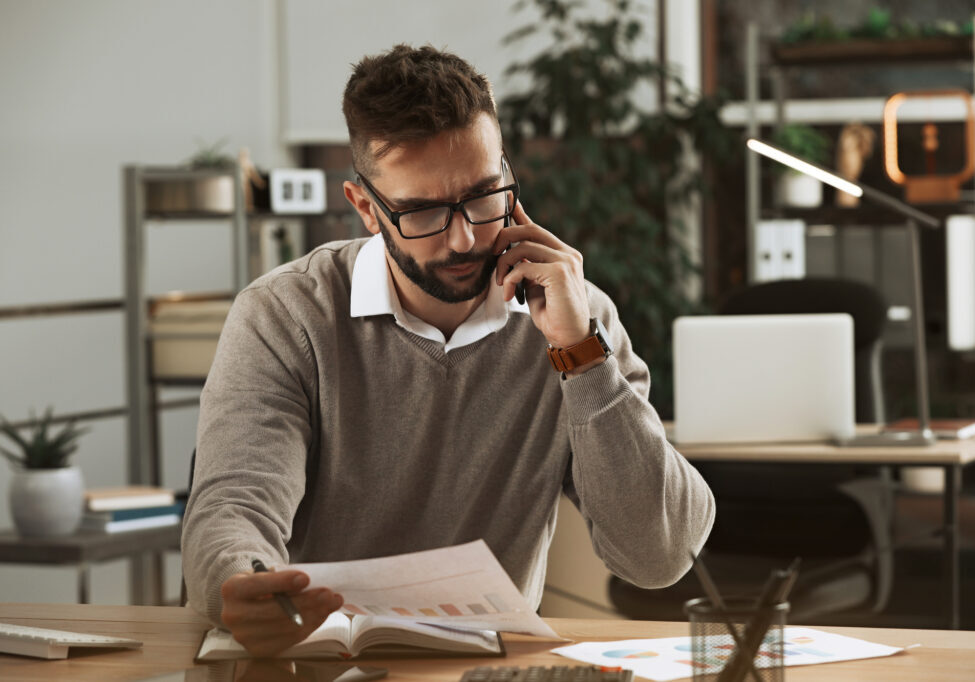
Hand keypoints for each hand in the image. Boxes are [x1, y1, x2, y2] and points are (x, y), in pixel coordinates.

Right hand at [221, 568, 343, 656]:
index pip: (258, 585)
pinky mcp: (258, 650)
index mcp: (232, 589)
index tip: (306, 578)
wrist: (247, 605)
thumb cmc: (262, 585)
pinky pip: (289, 639)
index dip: (282, 582)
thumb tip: (309, 584)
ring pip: (285, 626)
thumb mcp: (266, 573)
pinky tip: (322, 614)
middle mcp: (233, 615)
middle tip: (328, 593)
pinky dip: (309, 626)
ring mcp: (244, 636)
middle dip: (305, 601)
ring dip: (313, 614)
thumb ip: (282, 578)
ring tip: (331, 602)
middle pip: (274, 610)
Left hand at [493, 202, 591, 348]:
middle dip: (504, 238)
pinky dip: (509, 280)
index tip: (506, 203)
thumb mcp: (535, 286)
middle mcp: (567, 254)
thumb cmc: (552, 314)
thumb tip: (509, 255)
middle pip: (529, 229)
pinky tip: (507, 294)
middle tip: (492, 256)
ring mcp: (566, 262)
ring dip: (504, 264)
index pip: (537, 228)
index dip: (520, 214)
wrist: (570, 337)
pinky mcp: (560, 273)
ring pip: (523, 247)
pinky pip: (523, 267)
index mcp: (563, 254)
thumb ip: (527, 268)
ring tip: (500, 283)